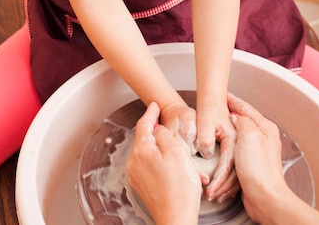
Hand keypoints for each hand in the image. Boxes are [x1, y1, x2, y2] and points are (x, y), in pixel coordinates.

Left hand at [127, 102, 201, 224]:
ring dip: (166, 154)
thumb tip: (157, 129)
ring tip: (184, 162)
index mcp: (141, 150)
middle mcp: (134, 162)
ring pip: (151, 155)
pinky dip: (164, 166)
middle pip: (147, 140)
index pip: (143, 124)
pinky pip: (152, 168)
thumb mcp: (177, 151)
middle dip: (162, 138)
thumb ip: (164, 134)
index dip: (150, 112)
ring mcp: (136, 176)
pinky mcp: (142, 187)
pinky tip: (179, 173)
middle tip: (176, 137)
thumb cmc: (180, 188)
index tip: (155, 105)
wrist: (176, 219)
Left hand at [195, 99, 238, 201]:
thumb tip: (206, 153)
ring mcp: (241, 148)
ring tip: (216, 196)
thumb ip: (205, 137)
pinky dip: (230, 182)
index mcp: (234, 137)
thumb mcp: (206, 121)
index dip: (219, 179)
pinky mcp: (239, 151)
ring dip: (227, 187)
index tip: (210, 189)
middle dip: (224, 187)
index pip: (228, 164)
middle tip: (212, 196)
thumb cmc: (210, 109)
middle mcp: (240, 144)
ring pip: (237, 172)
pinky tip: (223, 189)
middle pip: (235, 171)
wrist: (214, 100)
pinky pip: (237, 170)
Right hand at [227, 93, 289, 222]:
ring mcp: (257, 153)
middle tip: (219, 109)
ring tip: (218, 127)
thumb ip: (243, 121)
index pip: (246, 108)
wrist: (265, 197)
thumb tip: (236, 117)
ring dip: (227, 135)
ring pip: (238, 139)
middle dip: (230, 117)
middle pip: (243, 122)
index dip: (233, 101)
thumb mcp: (249, 135)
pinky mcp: (251, 166)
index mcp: (265, 128)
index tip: (224, 96)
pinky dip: (227, 152)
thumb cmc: (259, 169)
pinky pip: (236, 154)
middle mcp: (263, 139)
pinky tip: (222, 151)